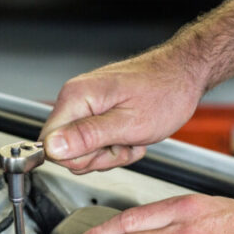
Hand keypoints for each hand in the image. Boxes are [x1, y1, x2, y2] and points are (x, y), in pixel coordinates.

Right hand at [39, 46, 204, 173]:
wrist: (184, 76)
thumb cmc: (166, 92)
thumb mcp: (129, 123)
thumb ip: (88, 137)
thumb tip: (53, 148)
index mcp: (77, 97)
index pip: (49, 144)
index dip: (78, 157)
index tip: (105, 150)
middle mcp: (76, 99)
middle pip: (66, 151)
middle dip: (99, 157)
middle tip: (124, 142)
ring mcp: (86, 105)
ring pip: (83, 151)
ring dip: (111, 153)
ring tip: (131, 137)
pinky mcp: (96, 112)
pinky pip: (95, 143)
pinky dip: (116, 146)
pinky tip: (132, 135)